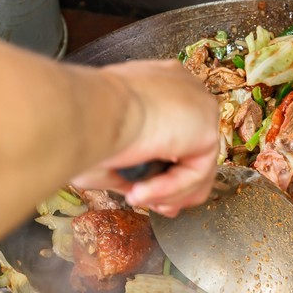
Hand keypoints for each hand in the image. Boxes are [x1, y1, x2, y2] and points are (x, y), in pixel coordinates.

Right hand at [72, 59, 218, 216]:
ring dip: (167, 192)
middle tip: (156, 207)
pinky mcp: (207, 129)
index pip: (177, 127)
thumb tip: (138, 188)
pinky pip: (194, 174)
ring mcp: (200, 107)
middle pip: (194, 148)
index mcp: (159, 85)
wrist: (91, 111)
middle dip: (176, 186)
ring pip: (195, 166)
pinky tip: (141, 193)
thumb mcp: (106, 146)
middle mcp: (184, 90)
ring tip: (138, 198)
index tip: (149, 189)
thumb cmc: (86, 120)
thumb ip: (129, 166)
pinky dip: (168, 189)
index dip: (167, 164)